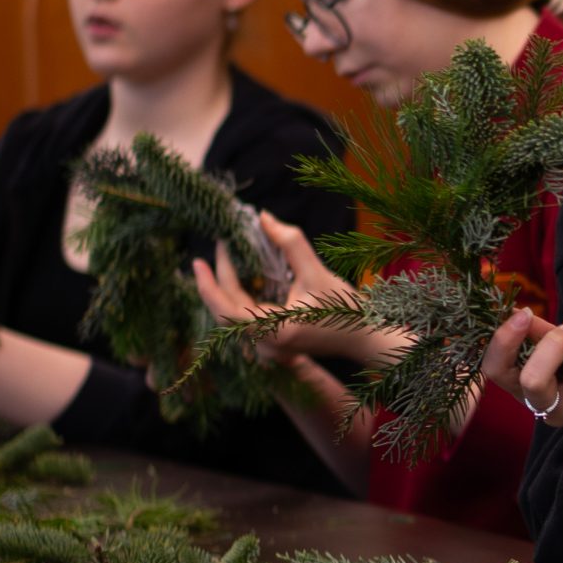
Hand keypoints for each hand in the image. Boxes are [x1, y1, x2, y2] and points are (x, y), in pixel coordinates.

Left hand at [192, 211, 362, 361]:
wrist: (365, 336)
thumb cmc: (345, 308)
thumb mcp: (317, 273)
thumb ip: (290, 243)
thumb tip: (263, 217)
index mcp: (272, 331)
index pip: (226, 310)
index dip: (208, 285)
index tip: (197, 261)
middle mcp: (265, 343)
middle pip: (227, 310)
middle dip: (220, 277)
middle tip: (222, 245)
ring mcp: (268, 345)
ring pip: (235, 314)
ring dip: (230, 285)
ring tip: (229, 255)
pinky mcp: (274, 340)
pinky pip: (247, 316)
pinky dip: (243, 294)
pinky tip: (245, 274)